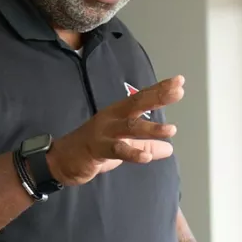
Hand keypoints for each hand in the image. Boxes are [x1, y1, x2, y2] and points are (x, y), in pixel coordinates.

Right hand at [48, 76, 185, 186]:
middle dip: (157, 96)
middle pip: (137, 104)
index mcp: (119, 114)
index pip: (142, 98)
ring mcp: (104, 132)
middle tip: (177, 91)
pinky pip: (116, 150)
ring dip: (151, 128)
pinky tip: (145, 157)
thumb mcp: (124, 147)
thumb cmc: (94, 149)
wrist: (62, 160)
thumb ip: (146, 146)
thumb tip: (168, 149)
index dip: (160, 89)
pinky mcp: (97, 149)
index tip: (179, 82)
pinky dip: (132, 153)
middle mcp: (112, 118)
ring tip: (171, 130)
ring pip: (129, 127)